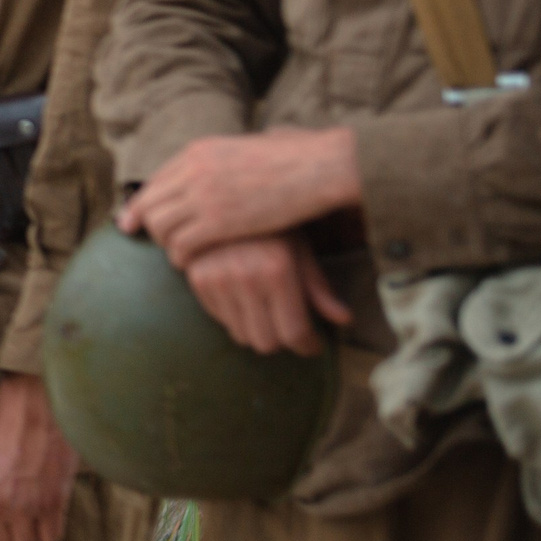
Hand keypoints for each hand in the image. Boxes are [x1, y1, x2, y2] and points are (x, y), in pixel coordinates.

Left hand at [0, 373, 79, 540]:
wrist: (35, 401)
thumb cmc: (2, 418)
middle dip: (4, 533)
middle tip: (10, 516)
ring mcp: (24, 507)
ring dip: (28, 535)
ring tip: (29, 517)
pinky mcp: (54, 504)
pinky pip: (51, 539)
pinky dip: (51, 529)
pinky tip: (48, 513)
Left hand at [117, 127, 362, 266]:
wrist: (319, 167)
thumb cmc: (301, 156)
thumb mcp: (250, 145)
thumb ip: (237, 153)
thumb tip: (260, 141)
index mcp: (199, 151)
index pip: (156, 181)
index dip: (141, 204)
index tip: (130, 221)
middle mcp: (192, 170)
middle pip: (150, 204)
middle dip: (148, 226)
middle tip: (155, 243)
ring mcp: (201, 196)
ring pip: (159, 227)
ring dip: (165, 244)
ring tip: (178, 255)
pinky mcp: (216, 223)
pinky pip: (180, 246)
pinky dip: (180, 258)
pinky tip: (189, 265)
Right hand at [180, 233, 351, 356]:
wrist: (225, 195)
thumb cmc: (272, 224)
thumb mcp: (301, 250)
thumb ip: (319, 288)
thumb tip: (344, 320)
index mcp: (277, 270)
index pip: (293, 332)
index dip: (308, 345)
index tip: (313, 344)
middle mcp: (245, 277)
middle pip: (266, 341)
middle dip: (283, 341)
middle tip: (292, 329)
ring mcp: (217, 278)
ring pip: (241, 335)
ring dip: (258, 330)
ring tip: (268, 313)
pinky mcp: (197, 279)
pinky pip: (220, 319)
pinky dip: (235, 317)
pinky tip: (245, 298)